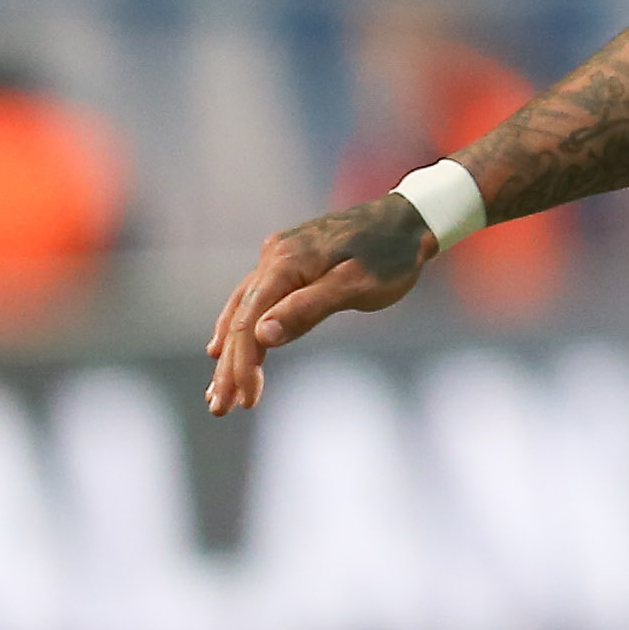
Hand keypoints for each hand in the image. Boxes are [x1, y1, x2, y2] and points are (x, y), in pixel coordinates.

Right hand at [203, 195, 435, 413]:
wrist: (409, 219)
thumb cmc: (389, 257)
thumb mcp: (355, 286)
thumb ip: (307, 309)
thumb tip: (262, 335)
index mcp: (285, 262)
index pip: (250, 321)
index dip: (244, 363)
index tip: (246, 401)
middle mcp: (274, 255)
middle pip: (241, 318)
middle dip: (229, 366)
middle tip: (219, 409)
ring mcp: (279, 256)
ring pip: (244, 309)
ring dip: (231, 351)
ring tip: (219, 391)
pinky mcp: (288, 260)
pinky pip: (255, 297)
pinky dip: (241, 325)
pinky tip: (225, 345)